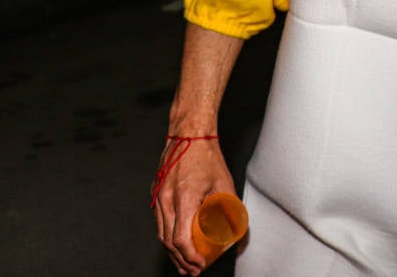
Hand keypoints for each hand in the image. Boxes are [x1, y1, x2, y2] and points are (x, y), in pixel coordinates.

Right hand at [152, 136, 235, 275]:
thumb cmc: (208, 156)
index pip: (181, 239)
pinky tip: (175, 242)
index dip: (190, 257)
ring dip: (171, 251)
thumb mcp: (225, 183)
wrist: (189, 133)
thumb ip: (232, 208)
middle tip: (192, 271)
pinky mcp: (156, 192)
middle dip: (180, 260)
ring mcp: (158, 196)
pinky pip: (159, 220)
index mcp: (184, 198)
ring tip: (183, 263)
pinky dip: (166, 235)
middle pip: (168, 241)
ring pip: (161, 233)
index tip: (200, 265)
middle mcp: (166, 199)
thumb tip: (240, 229)